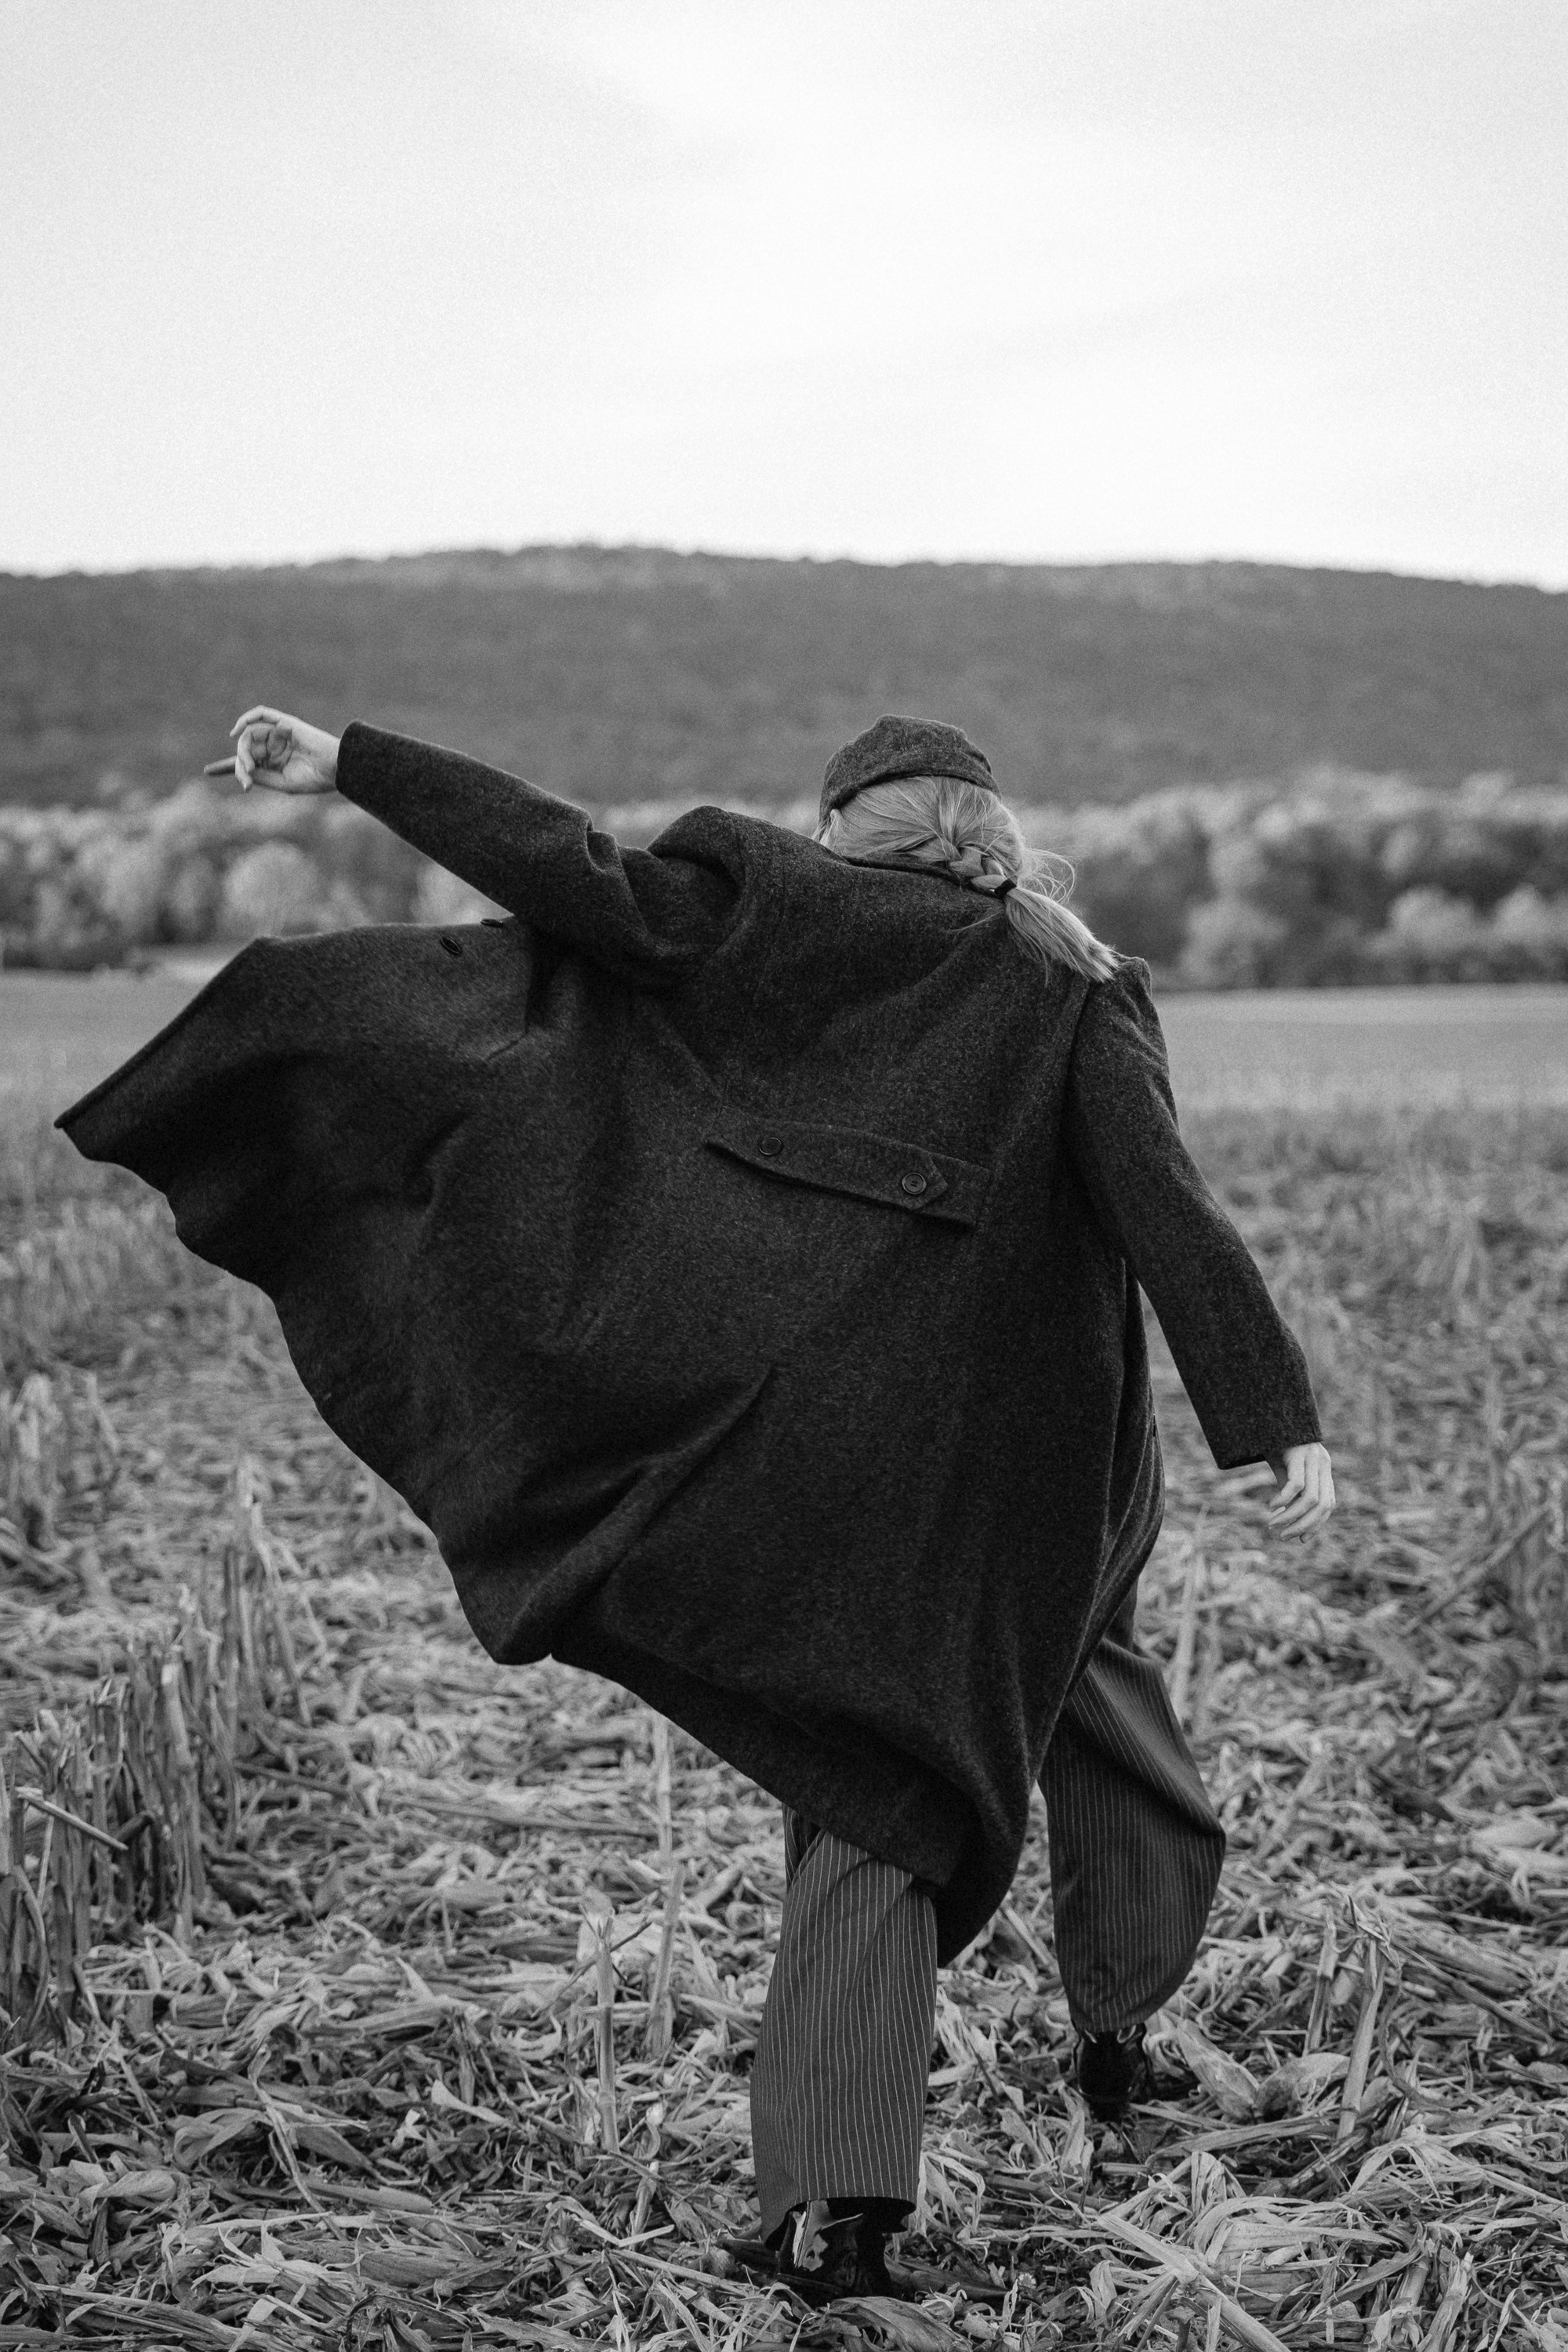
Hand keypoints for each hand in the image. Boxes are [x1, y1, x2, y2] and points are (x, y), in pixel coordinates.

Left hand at [215, 707, 339, 794]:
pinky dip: (247, 718)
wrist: (335, 768)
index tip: (207, 771)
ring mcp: (279, 734)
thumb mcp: (281, 784)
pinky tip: (236, 732)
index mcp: (275, 764)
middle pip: (245, 750)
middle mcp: (275, 747)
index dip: (226, 767)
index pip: (245, 763)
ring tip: (248, 763)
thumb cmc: (315, 779)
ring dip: (244, 749)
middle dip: (239, 762)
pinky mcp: (285, 722)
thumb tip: (239, 767)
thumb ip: (260, 775)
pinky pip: (261, 713)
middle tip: (244, 775)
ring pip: (250, 735)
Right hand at [1265, 1442, 1335, 1537]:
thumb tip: (1291, 1522)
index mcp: (1324, 1469)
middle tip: (1282, 1536)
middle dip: (1303, 1526)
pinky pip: (1296, 1484)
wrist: (1267, 1414)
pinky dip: (1283, 1500)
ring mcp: (1312, 1457)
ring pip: (1310, 1498)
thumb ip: (1292, 1494)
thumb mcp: (1285, 1471)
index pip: (1328, 1505)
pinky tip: (1270, 1506)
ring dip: (1291, 1517)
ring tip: (1272, 1525)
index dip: (1316, 1525)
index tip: (1298, 1539)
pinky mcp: (1298, 1453)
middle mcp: (1323, 1463)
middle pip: (1322, 1505)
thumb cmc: (1274, 1444)